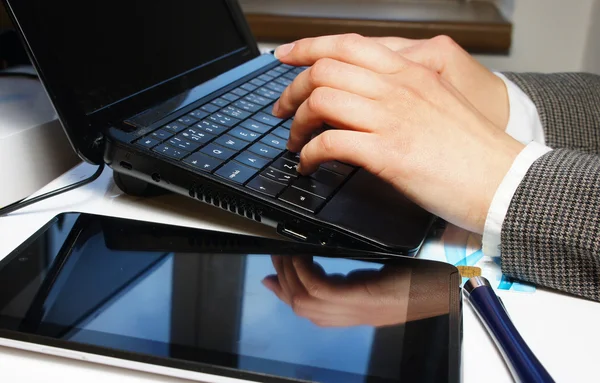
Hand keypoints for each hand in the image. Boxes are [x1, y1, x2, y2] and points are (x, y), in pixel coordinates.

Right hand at [262, 256, 411, 327]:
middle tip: (274, 260)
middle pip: (301, 307)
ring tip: (285, 255)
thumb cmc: (421, 282)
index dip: (285, 294)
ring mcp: (357, 309)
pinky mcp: (364, 298)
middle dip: (281, 282)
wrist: (448, 288)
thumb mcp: (381, 279)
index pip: (310, 310)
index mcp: (356, 310)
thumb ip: (357, 279)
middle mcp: (353, 314)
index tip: (270, 279)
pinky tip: (304, 256)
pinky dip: (305, 272)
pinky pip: (321, 291)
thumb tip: (336, 271)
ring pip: (305, 301)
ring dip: (289, 274)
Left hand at [272, 34, 523, 232]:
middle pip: (324, 69)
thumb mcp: (438, 102)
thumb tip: (363, 100)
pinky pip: (330, 143)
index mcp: (410, 72)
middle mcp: (398, 87)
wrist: (503, 180)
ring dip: (297, 123)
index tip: (285, 56)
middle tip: (283, 110)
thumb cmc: (473, 149)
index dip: (307, 46)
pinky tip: (310, 165)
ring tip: (295, 142)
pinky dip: (309, 154)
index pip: (347, 45)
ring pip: (321, 100)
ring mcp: (392, 117)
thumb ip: (401, 93)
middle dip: (292, 90)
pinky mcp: (388, 152)